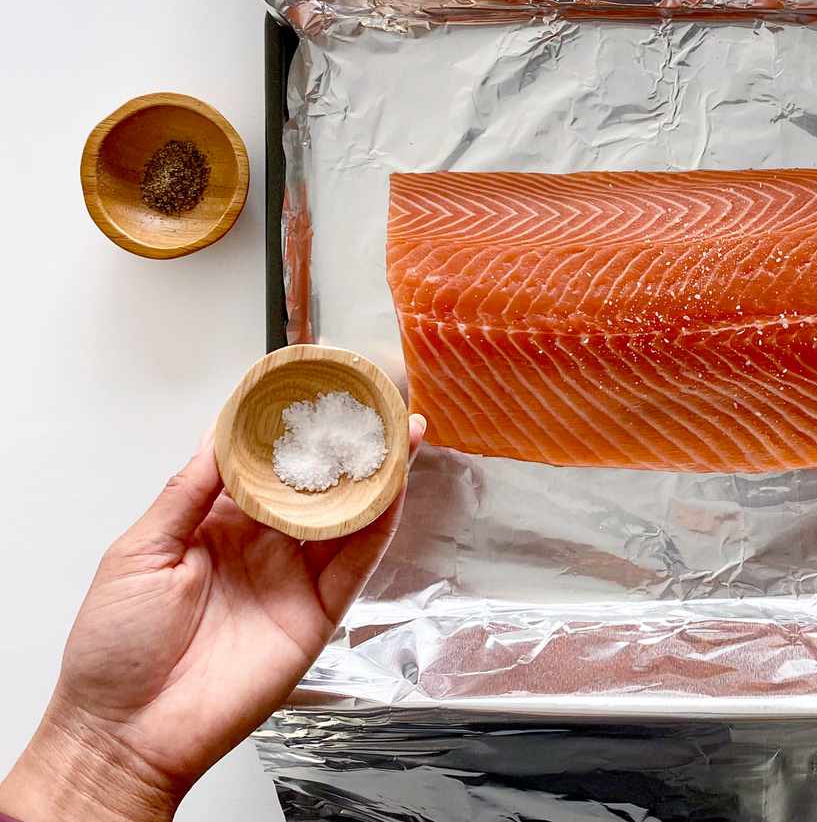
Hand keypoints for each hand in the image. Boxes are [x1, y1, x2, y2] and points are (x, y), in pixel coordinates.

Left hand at [0, 415, 426, 821]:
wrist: (128, 729)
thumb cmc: (114, 648)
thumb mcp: (138, 551)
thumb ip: (187, 492)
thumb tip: (220, 434)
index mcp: (217, 524)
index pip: (264, 464)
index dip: (289, 427)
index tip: (311, 388)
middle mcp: (262, 545)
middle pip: (317, 485)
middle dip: (347, 445)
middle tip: (375, 402)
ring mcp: (294, 577)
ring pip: (347, 517)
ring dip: (377, 476)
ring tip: (401, 433)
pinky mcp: (318, 613)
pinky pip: (356, 563)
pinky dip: (379, 525)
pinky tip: (393, 491)